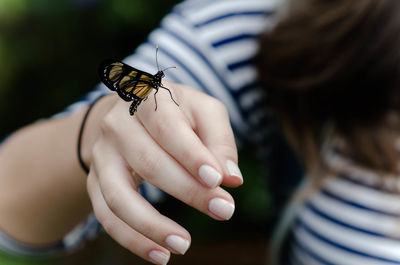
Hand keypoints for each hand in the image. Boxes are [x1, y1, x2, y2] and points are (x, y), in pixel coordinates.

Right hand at [82, 82, 242, 263]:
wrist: (132, 116)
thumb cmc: (177, 114)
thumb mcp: (204, 111)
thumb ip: (220, 139)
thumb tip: (232, 179)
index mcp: (147, 100)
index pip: (167, 128)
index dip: (191, 155)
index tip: (218, 181)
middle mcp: (118, 125)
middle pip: (148, 163)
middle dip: (188, 191)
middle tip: (223, 211)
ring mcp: (102, 155)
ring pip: (119, 197)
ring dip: (152, 226)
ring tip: (183, 246)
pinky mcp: (95, 181)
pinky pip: (106, 215)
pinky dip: (132, 239)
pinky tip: (159, 254)